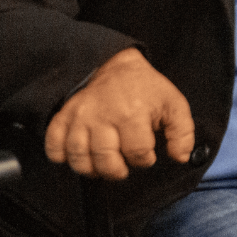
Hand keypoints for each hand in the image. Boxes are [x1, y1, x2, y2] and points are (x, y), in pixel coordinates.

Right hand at [44, 47, 193, 179]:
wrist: (114, 65)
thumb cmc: (145, 88)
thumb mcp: (173, 103)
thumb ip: (182, 132)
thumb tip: (180, 158)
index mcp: (132, 112)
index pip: (137, 153)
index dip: (144, 160)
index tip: (146, 154)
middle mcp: (103, 115)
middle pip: (105, 160)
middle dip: (117, 170)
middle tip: (123, 166)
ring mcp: (79, 117)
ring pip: (78, 158)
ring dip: (91, 169)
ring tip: (102, 165)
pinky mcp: (62, 117)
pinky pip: (54, 146)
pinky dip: (61, 157)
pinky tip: (78, 155)